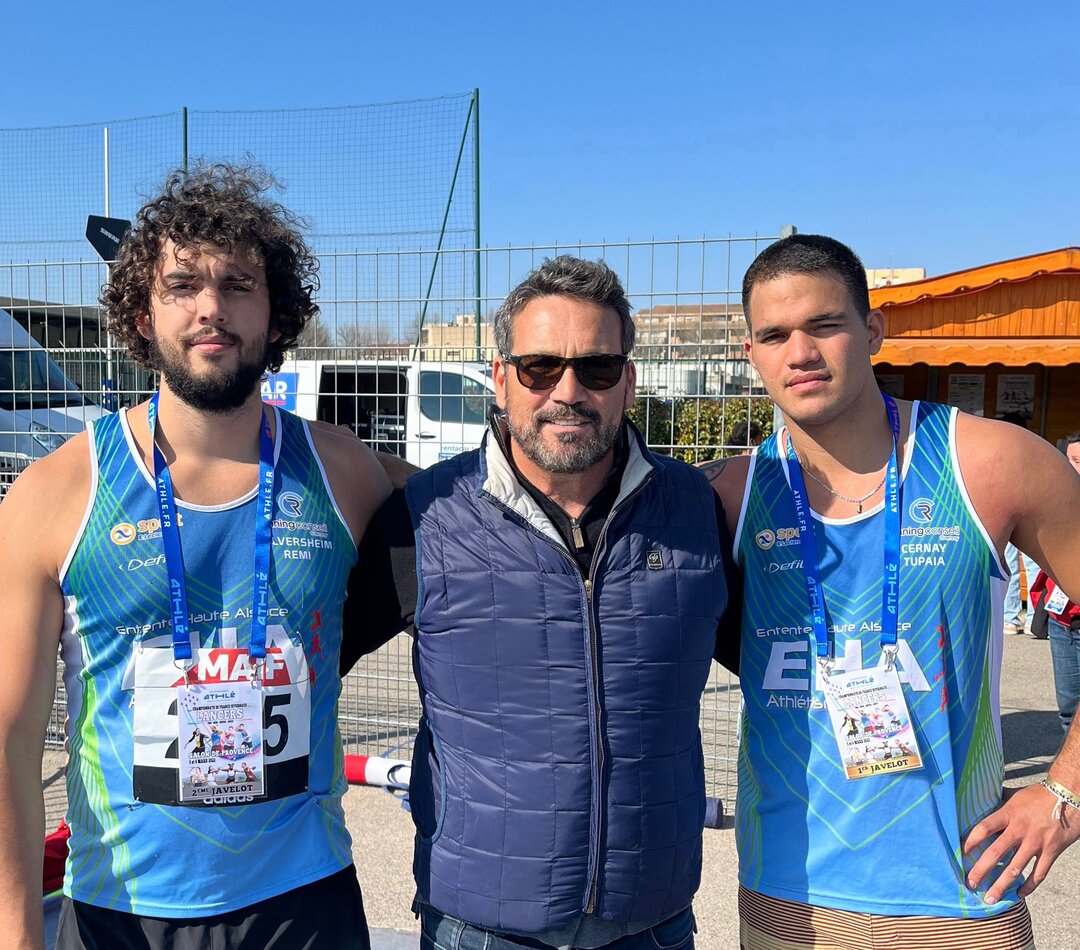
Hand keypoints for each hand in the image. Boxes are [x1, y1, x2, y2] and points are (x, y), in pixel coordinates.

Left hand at [963, 783, 1079, 902]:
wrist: (1068, 796)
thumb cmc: (1038, 795)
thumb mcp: (1014, 795)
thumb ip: (998, 803)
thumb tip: (978, 800)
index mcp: (1008, 814)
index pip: (984, 828)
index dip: (970, 841)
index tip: (959, 854)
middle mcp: (1020, 829)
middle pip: (996, 853)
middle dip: (981, 870)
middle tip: (970, 883)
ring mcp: (1036, 842)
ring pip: (1015, 868)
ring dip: (1001, 885)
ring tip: (991, 897)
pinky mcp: (1051, 851)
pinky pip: (1039, 873)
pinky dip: (1029, 886)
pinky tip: (1019, 894)